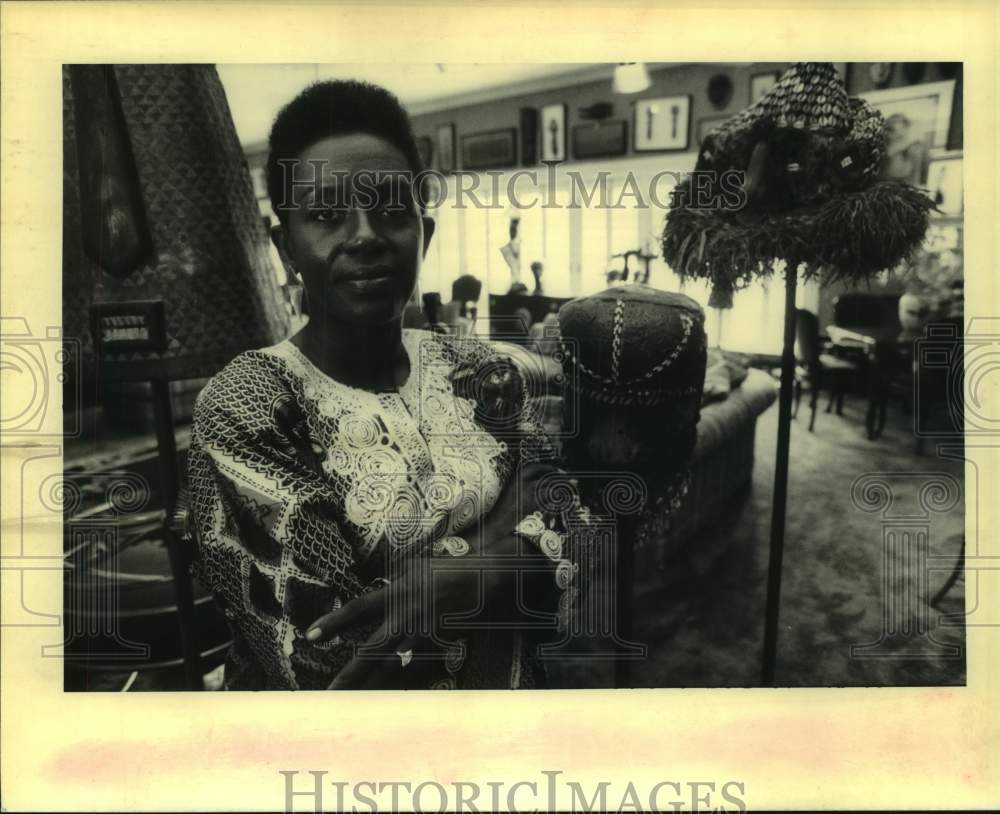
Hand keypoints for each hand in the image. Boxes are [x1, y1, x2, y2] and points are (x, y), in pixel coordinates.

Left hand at [309, 539, 518, 688]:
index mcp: (397, 594)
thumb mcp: (414, 566)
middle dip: (351, 674)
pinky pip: (416, 670)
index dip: (335, 622)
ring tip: (353, 704)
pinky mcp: (439, 647)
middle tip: (330, 693)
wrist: (484, 580)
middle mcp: (407, 617)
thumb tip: (379, 591)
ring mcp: (424, 636)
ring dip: (374, 686)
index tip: (310, 635)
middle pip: (373, 650)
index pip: (359, 609)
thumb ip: (394, 583)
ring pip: (394, 667)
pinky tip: (389, 701)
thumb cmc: (447, 570)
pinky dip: (402, 685)